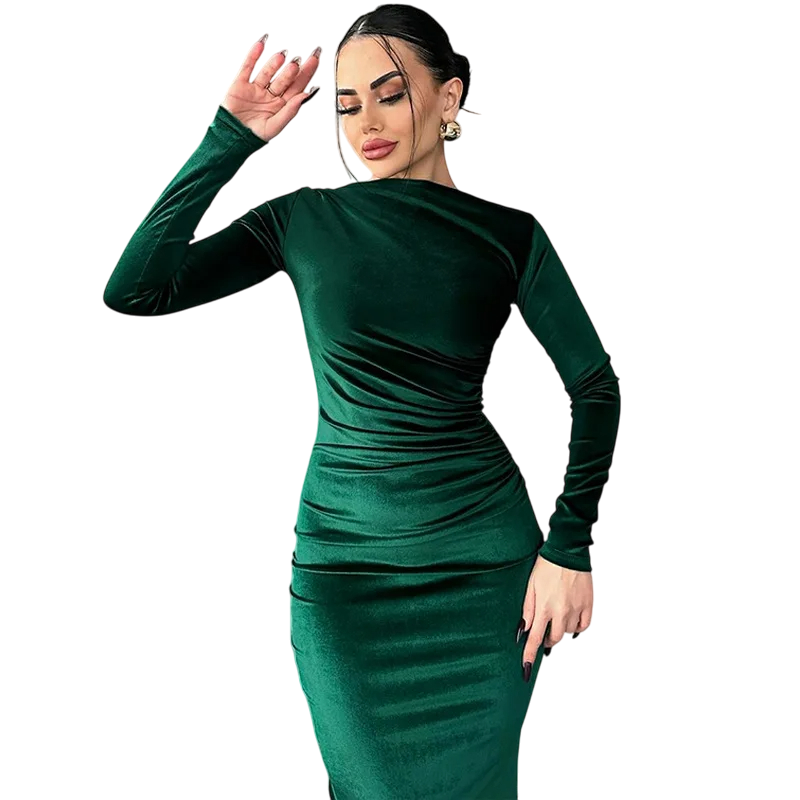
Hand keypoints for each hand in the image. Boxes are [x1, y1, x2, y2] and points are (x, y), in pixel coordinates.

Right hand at [221, 33, 320, 142]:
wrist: (231, 138)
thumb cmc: (254, 136)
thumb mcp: (276, 125)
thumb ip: (291, 110)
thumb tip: (305, 95)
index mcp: (282, 105)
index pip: (298, 87)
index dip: (307, 73)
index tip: (315, 59)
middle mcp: (270, 95)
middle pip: (285, 78)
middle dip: (293, 69)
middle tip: (299, 60)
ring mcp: (256, 88)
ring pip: (268, 72)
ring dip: (275, 63)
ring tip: (283, 55)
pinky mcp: (241, 84)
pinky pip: (248, 67)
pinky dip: (253, 55)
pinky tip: (261, 45)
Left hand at [518, 554, 592, 676]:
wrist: (567, 551)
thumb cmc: (545, 566)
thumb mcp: (530, 585)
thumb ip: (527, 609)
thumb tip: (523, 630)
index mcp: (544, 607)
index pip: (535, 638)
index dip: (530, 655)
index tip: (526, 669)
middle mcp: (561, 611)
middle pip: (554, 638)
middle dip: (547, 639)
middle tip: (544, 632)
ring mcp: (576, 609)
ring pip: (568, 632)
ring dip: (560, 630)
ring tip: (556, 616)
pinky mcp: (588, 604)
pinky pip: (583, 625)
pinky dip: (577, 627)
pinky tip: (571, 621)